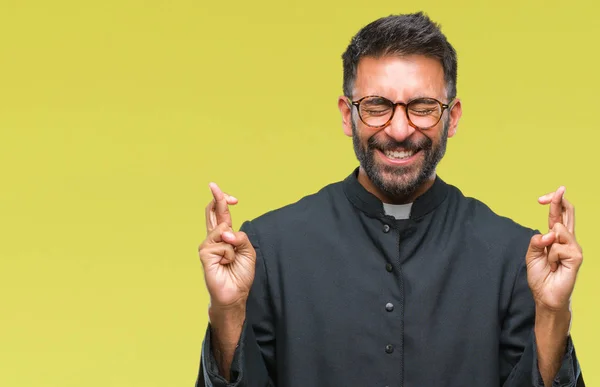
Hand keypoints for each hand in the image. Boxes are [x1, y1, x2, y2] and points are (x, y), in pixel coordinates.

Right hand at [198, 182, 255, 308]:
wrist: (235, 293)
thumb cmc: (240, 273)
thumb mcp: (248, 251)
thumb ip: (240, 237)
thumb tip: (226, 231)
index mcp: (225, 235)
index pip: (221, 214)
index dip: (223, 201)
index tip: (232, 197)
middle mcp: (214, 238)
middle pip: (212, 212)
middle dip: (216, 198)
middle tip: (213, 185)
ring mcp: (207, 245)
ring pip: (222, 229)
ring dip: (232, 244)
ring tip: (230, 259)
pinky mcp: (204, 254)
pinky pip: (221, 244)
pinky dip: (228, 253)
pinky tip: (224, 263)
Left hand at [526, 186, 582, 311]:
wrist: (545, 295)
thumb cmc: (540, 275)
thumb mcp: (532, 254)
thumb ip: (536, 241)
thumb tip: (549, 232)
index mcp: (556, 237)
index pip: (557, 216)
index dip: (554, 203)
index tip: (543, 197)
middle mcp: (567, 240)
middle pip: (567, 214)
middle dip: (560, 201)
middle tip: (559, 190)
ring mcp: (574, 247)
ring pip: (559, 229)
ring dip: (547, 246)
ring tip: (549, 262)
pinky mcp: (577, 256)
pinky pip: (558, 247)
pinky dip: (550, 257)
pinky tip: (554, 267)